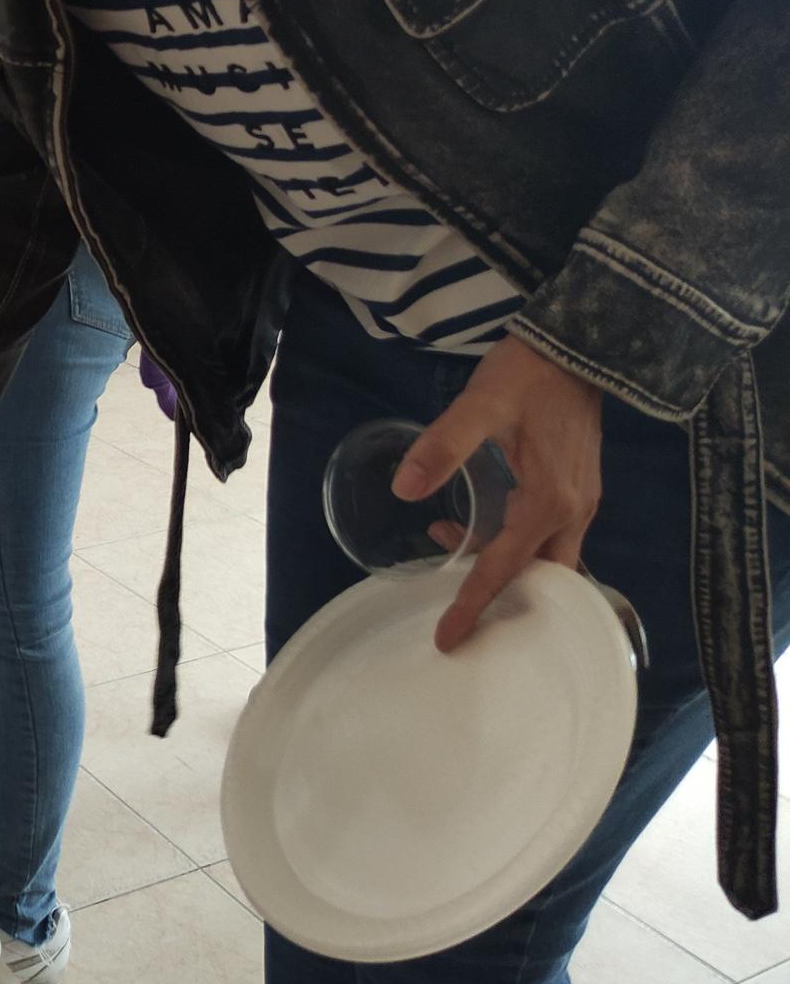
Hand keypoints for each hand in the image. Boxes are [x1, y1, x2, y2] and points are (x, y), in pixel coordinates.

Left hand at [394, 335, 603, 650]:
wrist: (580, 343)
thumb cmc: (529, 374)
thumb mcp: (479, 405)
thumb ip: (442, 446)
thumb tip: (404, 489)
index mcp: (549, 502)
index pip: (505, 570)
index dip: (472, 606)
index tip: (447, 640)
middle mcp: (573, 512)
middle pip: (539, 578)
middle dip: (500, 600)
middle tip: (452, 611)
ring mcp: (581, 500)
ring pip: (546, 558)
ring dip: (502, 565)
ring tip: (448, 547)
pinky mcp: (577, 486)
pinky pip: (548, 535)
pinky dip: (513, 544)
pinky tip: (472, 523)